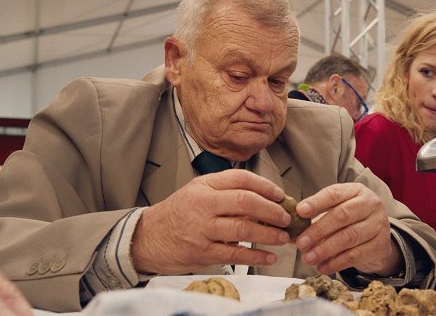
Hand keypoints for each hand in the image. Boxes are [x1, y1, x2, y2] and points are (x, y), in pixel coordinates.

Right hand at [131, 169, 290, 273]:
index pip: (241, 179)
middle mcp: (203, 204)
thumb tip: (265, 200)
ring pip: (242, 228)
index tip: (280, 195)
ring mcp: (202, 228)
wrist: (149, 237)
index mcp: (205, 185)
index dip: (265, 186)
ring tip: (283, 237)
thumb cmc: (179, 213)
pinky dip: (256, 256)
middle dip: (271, 210)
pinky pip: (235, 253)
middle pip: (245, 201)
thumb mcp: (198, 192)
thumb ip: (226, 192)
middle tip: (286, 217)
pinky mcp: (201, 251)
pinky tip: (269, 257)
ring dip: (268, 234)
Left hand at [295, 183, 400, 275]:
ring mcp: (378, 224)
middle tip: (301, 243)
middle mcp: (370, 204)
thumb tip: (290, 233)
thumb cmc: (350, 220)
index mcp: (356, 191)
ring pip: (348, 237)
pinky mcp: (380, 245)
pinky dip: (336, 263)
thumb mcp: (335, 211)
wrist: (378, 236)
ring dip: (325, 250)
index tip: (300, 212)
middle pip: (342, 216)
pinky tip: (322, 267)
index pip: (334, 193)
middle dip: (318, 230)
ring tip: (308, 258)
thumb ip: (315, 218)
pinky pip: (355, 255)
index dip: (316, 202)